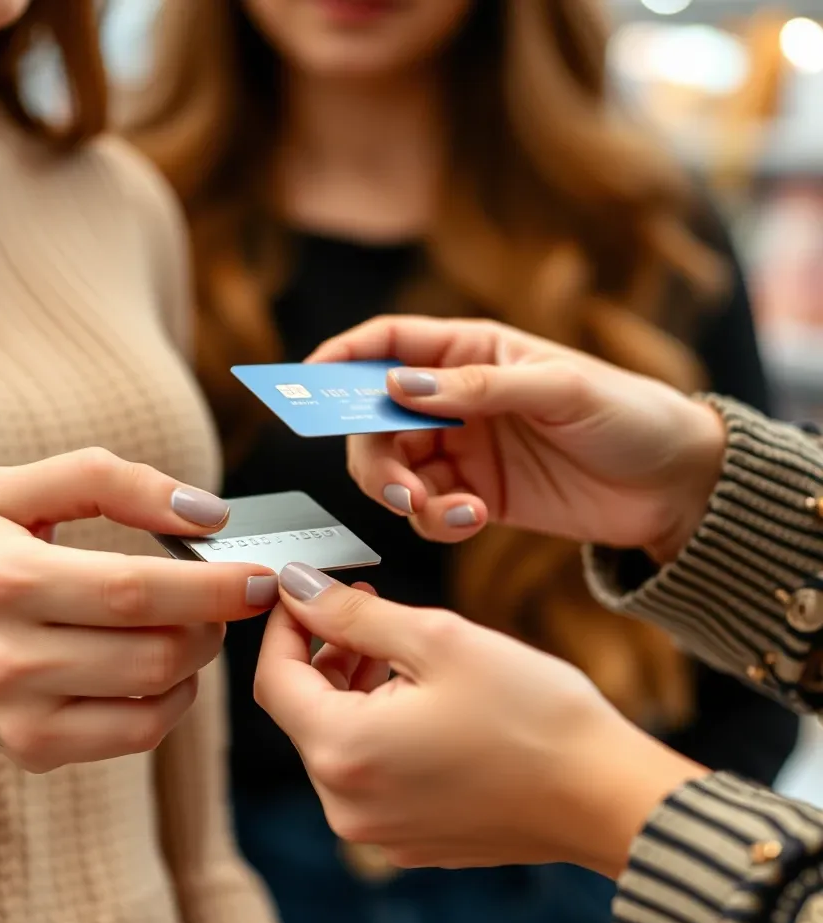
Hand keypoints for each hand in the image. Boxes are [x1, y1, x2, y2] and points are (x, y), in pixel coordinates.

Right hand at [0, 448, 278, 816]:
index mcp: (2, 578)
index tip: (262, 575)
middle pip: (157, 647)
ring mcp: (20, 713)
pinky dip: (175, 697)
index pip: (135, 588)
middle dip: (215, 620)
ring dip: (199, 655)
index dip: (214, 585)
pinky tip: (164, 667)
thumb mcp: (16, 492)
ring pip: (158, 691)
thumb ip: (109, 481)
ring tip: (190, 623)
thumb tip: (206, 514)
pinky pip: (141, 732)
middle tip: (230, 596)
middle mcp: (6, 655)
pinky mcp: (35, 750)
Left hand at [254, 563, 707, 876]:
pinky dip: (379, 724)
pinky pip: (371, 771)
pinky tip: (421, 693)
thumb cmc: (532, 714)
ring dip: (354, 685)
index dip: (285, 626)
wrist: (607, 797)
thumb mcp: (437, 640)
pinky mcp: (411, 838)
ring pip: (338, 739)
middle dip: (325, 651)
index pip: (275, 680)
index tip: (308, 589)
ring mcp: (379, 830)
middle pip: (305, 711)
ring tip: (400, 643)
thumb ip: (353, 614)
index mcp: (344, 754)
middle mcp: (347, 806)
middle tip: (364, 605)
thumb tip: (297, 588)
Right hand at [311, 316, 726, 562]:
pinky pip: (430, 511)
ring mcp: (464, 451)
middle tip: (402, 493)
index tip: (305, 380)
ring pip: (395, 473)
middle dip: (375, 459)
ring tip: (456, 513)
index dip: (342, 358)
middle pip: (375, 422)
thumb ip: (477, 388)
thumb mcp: (559, 389)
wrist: (675, 484)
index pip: (389, 344)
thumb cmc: (627, 414)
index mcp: (471, 352)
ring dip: (407, 498)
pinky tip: (475, 519)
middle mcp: (456, 401)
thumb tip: (395, 386)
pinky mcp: (477, 497)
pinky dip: (439, 522)